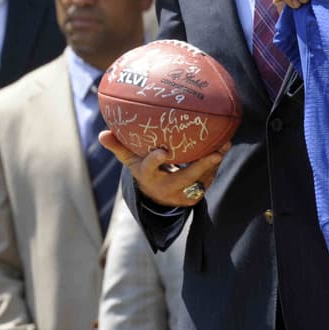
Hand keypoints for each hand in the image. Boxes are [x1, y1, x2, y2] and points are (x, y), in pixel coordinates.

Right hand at [97, 130, 228, 208]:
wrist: (157, 196)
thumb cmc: (144, 170)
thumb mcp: (131, 161)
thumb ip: (119, 147)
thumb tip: (103, 133)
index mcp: (148, 177)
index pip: (150, 169)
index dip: (156, 160)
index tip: (164, 151)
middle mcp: (166, 188)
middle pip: (185, 178)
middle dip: (202, 166)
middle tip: (216, 152)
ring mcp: (182, 194)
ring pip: (202, 179)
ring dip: (214, 163)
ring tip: (225, 144)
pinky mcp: (195, 195)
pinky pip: (208, 179)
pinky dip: (216, 165)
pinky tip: (224, 146)